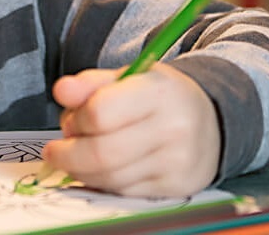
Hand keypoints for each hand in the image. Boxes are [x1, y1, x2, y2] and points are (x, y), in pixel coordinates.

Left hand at [43, 64, 221, 197]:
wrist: (212, 121)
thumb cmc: (161, 96)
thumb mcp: (129, 76)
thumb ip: (91, 83)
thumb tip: (61, 90)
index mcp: (158, 91)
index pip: (101, 112)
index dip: (76, 118)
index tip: (68, 119)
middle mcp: (173, 128)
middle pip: (102, 153)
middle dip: (69, 155)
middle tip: (56, 149)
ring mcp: (177, 163)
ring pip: (111, 178)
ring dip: (81, 171)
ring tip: (76, 156)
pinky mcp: (177, 189)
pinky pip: (125, 192)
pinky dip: (102, 183)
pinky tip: (98, 170)